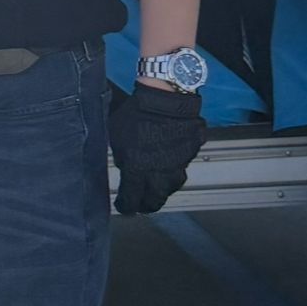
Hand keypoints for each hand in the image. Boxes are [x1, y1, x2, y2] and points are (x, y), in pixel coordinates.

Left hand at [109, 83, 205, 215]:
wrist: (165, 98)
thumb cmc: (135, 113)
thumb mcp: (116, 135)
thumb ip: (121, 155)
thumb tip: (125, 165)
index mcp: (137, 169)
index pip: (131, 198)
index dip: (126, 206)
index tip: (123, 207)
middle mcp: (159, 172)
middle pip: (156, 200)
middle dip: (147, 205)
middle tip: (142, 205)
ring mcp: (177, 163)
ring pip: (171, 186)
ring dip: (163, 189)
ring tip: (156, 188)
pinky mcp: (190, 153)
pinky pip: (182, 166)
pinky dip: (175, 169)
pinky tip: (169, 164)